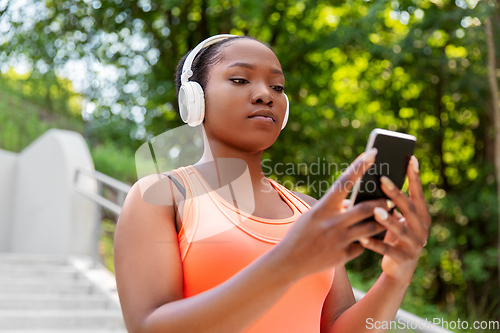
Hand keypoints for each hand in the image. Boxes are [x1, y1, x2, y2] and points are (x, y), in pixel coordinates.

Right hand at [275, 149, 391, 280]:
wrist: (288, 261)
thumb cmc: (301, 233)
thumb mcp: (314, 215)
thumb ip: (334, 208)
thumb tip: (355, 201)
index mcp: (323, 208)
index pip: (344, 182)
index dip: (359, 166)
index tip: (372, 153)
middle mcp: (332, 223)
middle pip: (366, 208)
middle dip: (381, 203)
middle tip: (390, 199)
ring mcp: (338, 241)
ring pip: (371, 229)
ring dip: (382, 222)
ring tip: (388, 217)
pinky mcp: (342, 256)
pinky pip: (362, 246)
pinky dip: (365, 242)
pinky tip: (367, 240)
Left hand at [358, 156, 430, 284]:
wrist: (400, 270)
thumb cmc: (394, 237)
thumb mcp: (396, 219)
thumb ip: (392, 203)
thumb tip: (376, 177)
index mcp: (421, 216)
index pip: (418, 193)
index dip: (414, 176)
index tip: (410, 158)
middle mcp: (422, 229)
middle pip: (410, 208)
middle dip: (396, 193)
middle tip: (382, 178)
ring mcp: (415, 245)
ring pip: (400, 230)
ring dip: (388, 219)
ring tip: (375, 210)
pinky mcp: (404, 259)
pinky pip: (387, 250)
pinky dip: (374, 243)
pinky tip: (362, 237)